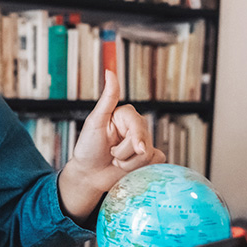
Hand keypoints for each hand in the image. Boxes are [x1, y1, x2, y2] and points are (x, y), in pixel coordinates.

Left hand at [58, 71, 165, 222]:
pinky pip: (157, 161)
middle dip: (124, 154)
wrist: (89, 175)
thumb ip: (107, 98)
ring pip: (149, 155)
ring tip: (116, 161)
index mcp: (125, 115)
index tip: (114, 150)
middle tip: (111, 155)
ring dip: (129, 164)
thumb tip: (110, 71)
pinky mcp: (149, 158)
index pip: (138, 125)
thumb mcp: (95, 122)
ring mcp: (144, 143)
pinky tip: (128, 168)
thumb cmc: (88, 148)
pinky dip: (140, 169)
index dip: (131, 140)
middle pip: (144, 142)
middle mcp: (136, 127)